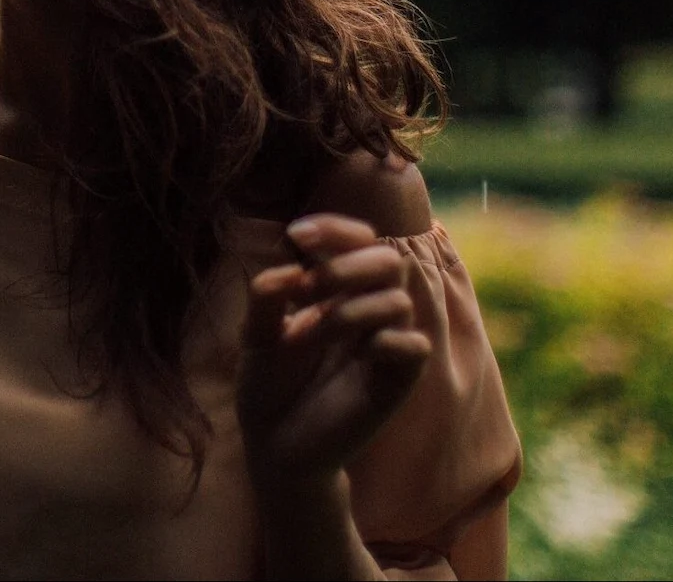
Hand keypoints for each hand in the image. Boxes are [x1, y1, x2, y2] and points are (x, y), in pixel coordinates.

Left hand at [236, 214, 430, 497]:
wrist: (274, 444)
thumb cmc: (269, 382)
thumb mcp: (257, 334)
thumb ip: (267, 297)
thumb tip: (287, 270)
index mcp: (339, 289)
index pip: (358, 239)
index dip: (335, 228)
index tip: (295, 236)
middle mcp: (368, 309)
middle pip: (388, 258)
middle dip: (346, 265)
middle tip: (305, 288)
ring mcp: (385, 343)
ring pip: (397, 300)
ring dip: (349, 310)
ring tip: (309, 333)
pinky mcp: (398, 380)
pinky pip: (415, 346)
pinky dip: (387, 341)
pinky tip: (357, 352)